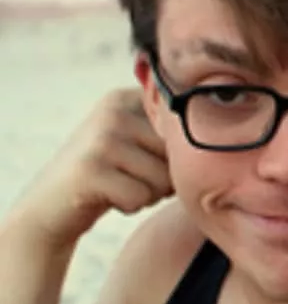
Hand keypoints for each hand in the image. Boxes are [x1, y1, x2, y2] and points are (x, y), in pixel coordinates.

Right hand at [12, 88, 172, 245]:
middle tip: (130, 176)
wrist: (51, 205)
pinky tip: (108, 196)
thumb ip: (172, 131)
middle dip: (163, 177)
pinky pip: (140, 197)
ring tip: (119, 185)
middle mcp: (114, 110)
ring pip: (162, 179)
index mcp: (129, 98)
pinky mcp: (91, 169)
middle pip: (177, 155)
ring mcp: (101, 137)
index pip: (184, 127)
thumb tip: (219, 139)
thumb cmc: (113, 177)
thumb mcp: (139, 142)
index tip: (147, 157)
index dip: (178, 155)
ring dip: (148, 194)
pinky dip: (130, 205)